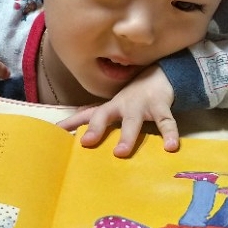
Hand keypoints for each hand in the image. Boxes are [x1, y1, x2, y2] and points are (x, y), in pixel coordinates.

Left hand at [57, 65, 178, 157]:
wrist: (162, 75)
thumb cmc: (133, 97)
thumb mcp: (113, 106)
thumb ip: (94, 115)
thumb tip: (70, 124)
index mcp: (109, 107)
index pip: (86, 115)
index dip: (71, 123)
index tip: (56, 133)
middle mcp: (122, 105)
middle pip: (104, 114)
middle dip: (96, 128)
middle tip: (86, 143)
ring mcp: (141, 105)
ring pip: (132, 121)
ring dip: (126, 136)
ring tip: (120, 153)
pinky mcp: (161, 106)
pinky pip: (166, 121)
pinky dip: (169, 134)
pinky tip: (171, 147)